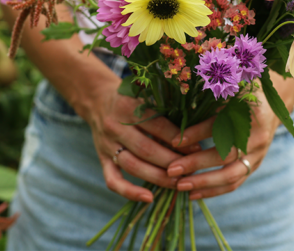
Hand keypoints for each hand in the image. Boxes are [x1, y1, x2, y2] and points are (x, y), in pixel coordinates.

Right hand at [84, 86, 200, 202]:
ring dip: (157, 177)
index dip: (178, 139)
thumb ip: (163, 109)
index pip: (157, 126)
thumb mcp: (145, 95)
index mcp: (127, 107)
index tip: (197, 148)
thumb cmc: (131, 97)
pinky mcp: (102, 159)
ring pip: (133, 166)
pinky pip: (113, 180)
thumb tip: (193, 130)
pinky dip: (130, 192)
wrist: (97, 99)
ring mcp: (107, 145)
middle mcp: (115, 126)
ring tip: (178, 183)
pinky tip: (149, 198)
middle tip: (192, 169)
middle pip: (146, 149)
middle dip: (171, 161)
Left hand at [164, 88, 280, 199]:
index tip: (172, 141)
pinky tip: (193, 194)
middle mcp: (258, 138)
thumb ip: (207, 106)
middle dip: (196, 164)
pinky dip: (213, 190)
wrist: (269, 108)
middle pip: (226, 156)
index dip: (196, 134)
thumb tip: (178, 125)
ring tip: (180, 186)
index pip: (220, 127)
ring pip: (231, 176)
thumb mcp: (226, 95)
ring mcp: (258, 155)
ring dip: (204, 183)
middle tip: (172, 170)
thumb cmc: (241, 97)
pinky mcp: (253, 167)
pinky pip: (234, 184)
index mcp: (251, 115)